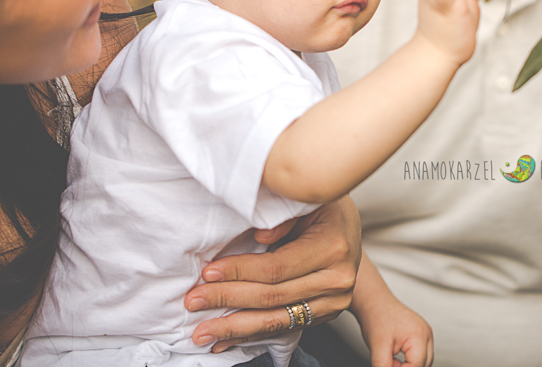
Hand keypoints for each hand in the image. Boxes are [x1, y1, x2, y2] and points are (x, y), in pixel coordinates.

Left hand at [184, 197, 361, 351]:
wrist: (348, 226)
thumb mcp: (304, 200)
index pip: (277, 267)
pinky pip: (285, 328)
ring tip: (202, 332)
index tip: (207, 273)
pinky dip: (252, 335)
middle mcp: (338, 278)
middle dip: (228, 300)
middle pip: (273, 297)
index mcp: (333, 246)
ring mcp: (335, 301)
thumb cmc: (321, 206)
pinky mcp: (327, 314)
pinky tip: (225, 340)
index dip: (239, 271)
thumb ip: (283, 216)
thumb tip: (259, 236)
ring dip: (235, 328)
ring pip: (278, 320)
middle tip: (193, 301)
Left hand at [357, 296, 433, 366]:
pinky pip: (420, 354)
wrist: (374, 302)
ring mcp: (426, 333)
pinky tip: (395, 355)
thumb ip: (384, 366)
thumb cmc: (376, 318)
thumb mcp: (377, 348)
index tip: (389, 365)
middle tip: (389, 361)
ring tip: (391, 357)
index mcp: (419, 335)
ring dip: (409, 365)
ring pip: (423, 361)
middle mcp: (426, 333)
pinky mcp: (421, 335)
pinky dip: (409, 360)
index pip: (417, 365)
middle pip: (423, 364)